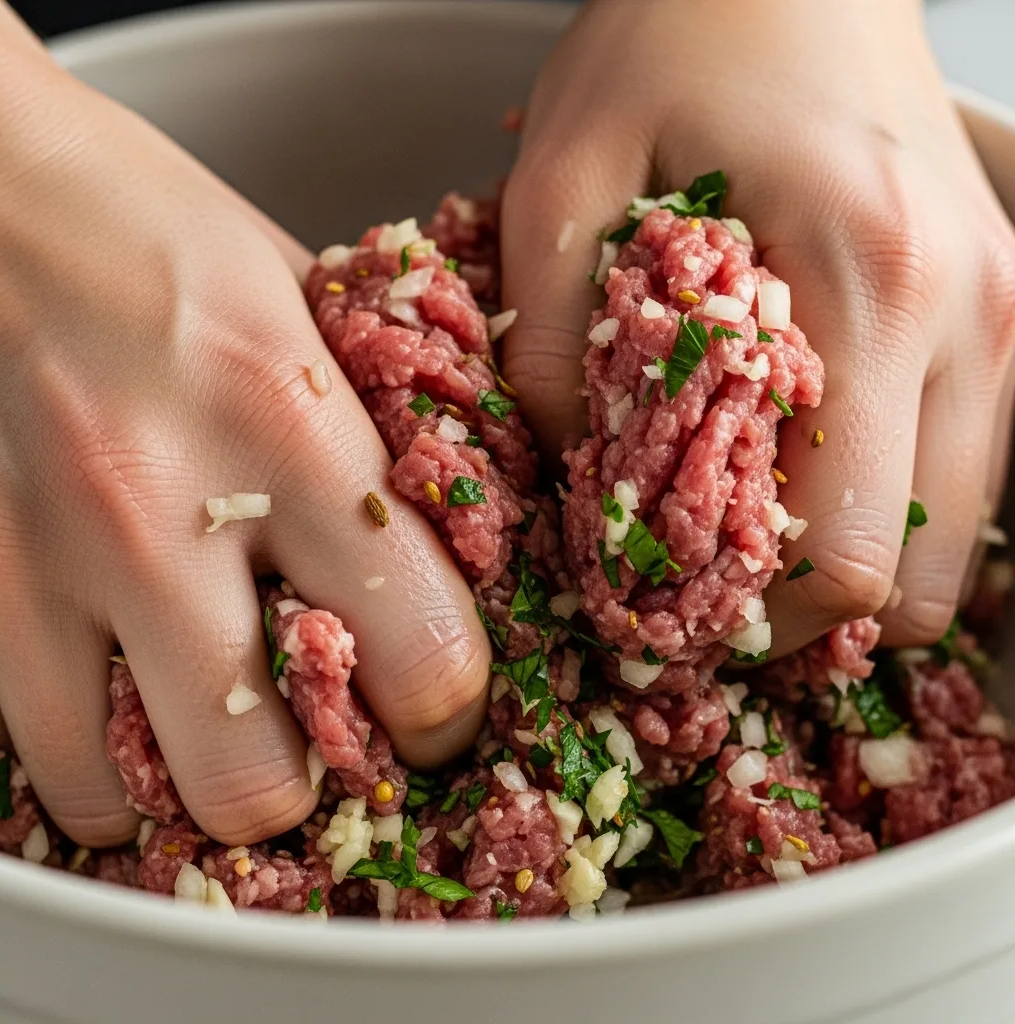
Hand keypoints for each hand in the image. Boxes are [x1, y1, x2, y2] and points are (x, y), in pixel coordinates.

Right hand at [0, 6, 487, 846]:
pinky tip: (131, 704)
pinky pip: (30, 752)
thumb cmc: (158, 236)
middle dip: (315, 784)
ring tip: (221, 732)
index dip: (449, 711)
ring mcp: (38, 560)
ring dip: (191, 788)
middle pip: (262, 778)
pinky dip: (96, 758)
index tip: (441, 710)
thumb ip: (384, 435)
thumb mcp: (314, 309)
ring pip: (125, 798)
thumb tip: (456, 542)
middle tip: (330, 740)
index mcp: (290, 424)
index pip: (418, 654)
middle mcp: (160, 508)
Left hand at [502, 0, 1014, 655]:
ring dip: (852, 555)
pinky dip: (885, 497)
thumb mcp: (566, 176)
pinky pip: (965, 463)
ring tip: (754, 530)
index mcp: (868, 287)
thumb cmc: (678, 42)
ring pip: (954, 529)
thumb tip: (575, 478)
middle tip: (712, 582)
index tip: (675, 606)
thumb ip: (552, 343)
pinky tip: (808, 465)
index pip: (848, 549)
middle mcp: (970, 317)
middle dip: (809, 606)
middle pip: (917, 570)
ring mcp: (1006, 315)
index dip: (759, 613)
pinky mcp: (1001, 309)